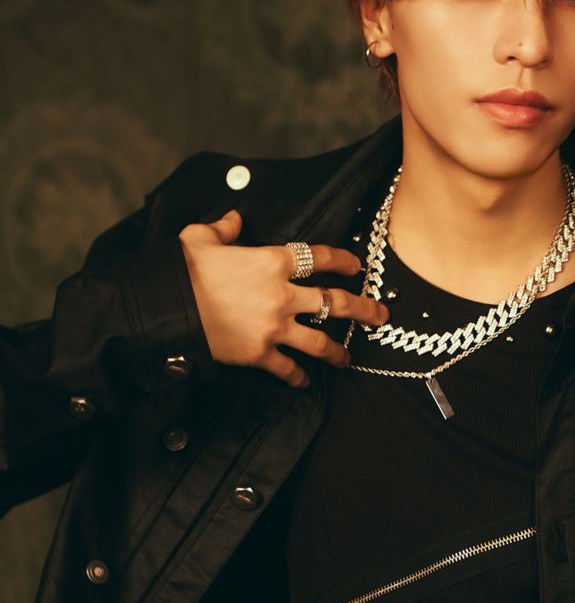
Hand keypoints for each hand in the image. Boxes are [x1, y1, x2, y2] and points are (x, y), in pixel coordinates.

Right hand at [178, 209, 388, 387]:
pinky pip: (288, 369)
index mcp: (272, 260)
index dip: (342, 260)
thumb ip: (223, 228)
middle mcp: (282, 294)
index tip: (356, 266)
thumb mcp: (199, 238)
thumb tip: (233, 220)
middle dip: (364, 310)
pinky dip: (298, 378)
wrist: (166, 308)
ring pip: (320, 342)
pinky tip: (305, 382)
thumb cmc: (182, 271)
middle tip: (381, 315)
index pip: (319, 256)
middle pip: (335, 302)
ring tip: (348, 358)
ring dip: (338, 351)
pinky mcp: (260, 354)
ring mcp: (274, 327)